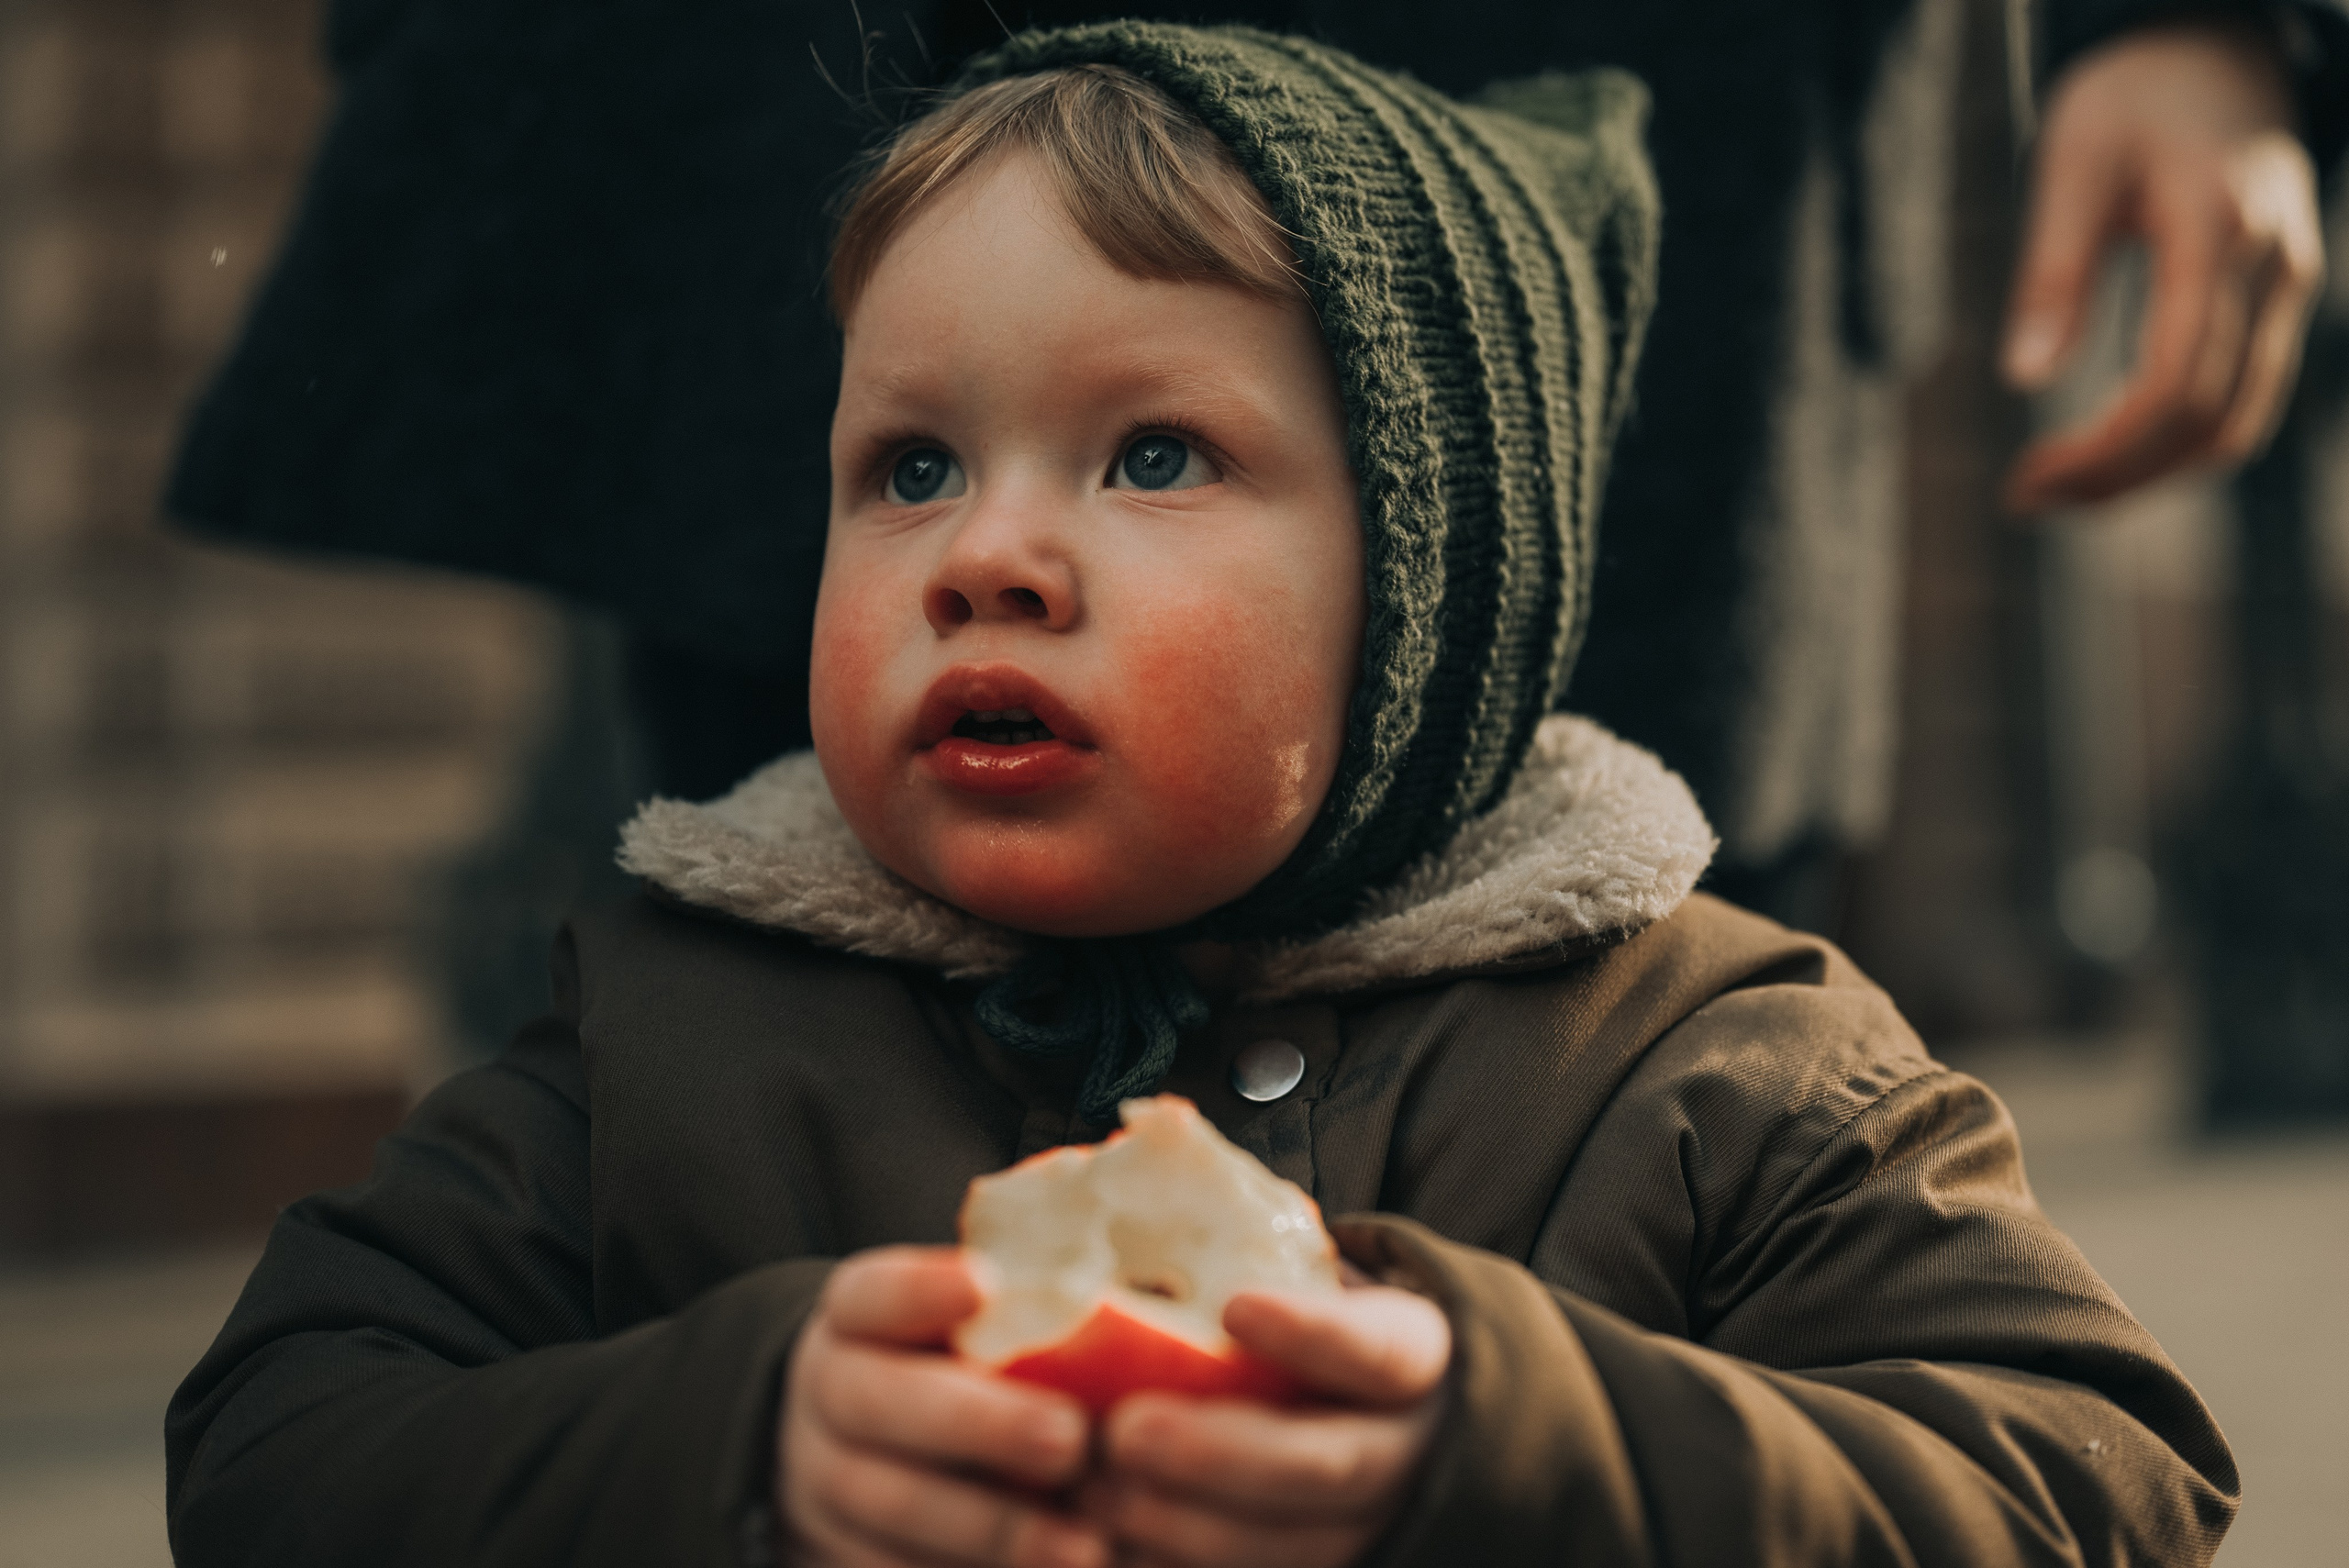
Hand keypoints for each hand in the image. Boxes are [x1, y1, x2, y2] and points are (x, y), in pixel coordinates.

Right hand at [781, 1246, 1108, 1567]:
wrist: (858, 1444)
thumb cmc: (953, 1359)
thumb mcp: (966, 1318)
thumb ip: (1021, 1311)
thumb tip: (1101, 1310)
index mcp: (857, 1315)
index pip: (872, 1293)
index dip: (920, 1290)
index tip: (984, 1286)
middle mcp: (831, 1393)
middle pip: (887, 1405)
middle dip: (983, 1426)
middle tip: (1069, 1441)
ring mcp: (825, 1481)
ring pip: (896, 1506)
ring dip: (993, 1530)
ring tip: (1082, 1547)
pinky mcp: (844, 1553)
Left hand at [1081, 1278, 1450, 1567]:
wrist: (1407, 1423)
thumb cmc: (1327, 1328)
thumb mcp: (1321, 1280)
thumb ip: (1258, 1252)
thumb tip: (1150, 1168)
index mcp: (1415, 1359)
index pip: (1377, 1349)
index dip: (1312, 1333)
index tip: (1234, 1303)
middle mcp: (1407, 1455)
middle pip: (1323, 1468)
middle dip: (1218, 1455)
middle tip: (1123, 1431)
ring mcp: (1369, 1529)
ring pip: (1287, 1548)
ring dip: (1183, 1529)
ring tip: (1093, 1493)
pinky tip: (1102, 1547)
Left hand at [2001, 22, 2324, 511]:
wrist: (2219, 46)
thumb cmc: (2132, 95)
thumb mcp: (2072, 162)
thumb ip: (2052, 268)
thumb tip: (2024, 378)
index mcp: (2219, 232)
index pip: (2178, 383)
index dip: (2106, 452)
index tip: (2028, 482)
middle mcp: (2273, 267)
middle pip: (2211, 420)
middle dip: (2118, 477)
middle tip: (2026, 499)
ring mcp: (2289, 285)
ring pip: (2238, 422)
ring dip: (2150, 473)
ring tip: (2058, 490)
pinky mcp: (2281, 297)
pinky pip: (2244, 398)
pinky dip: (2179, 443)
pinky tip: (2109, 454)